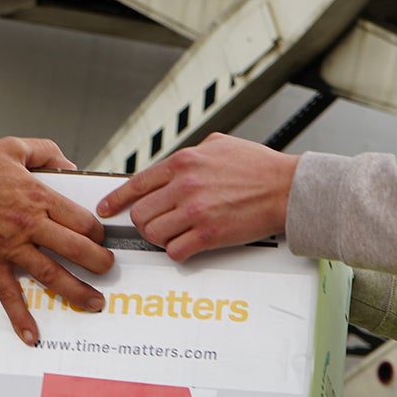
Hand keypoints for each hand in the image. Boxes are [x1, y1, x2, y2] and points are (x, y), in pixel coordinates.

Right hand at [0, 138, 112, 345]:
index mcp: (37, 196)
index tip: (101, 237)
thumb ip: (46, 152)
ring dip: (76, 292)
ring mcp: (10, 247)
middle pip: (76, 248)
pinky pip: (8, 294)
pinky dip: (20, 317)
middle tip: (108, 269)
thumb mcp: (12, 147)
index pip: (82, 220)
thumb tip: (69, 165)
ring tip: (94, 302)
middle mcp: (28, 224)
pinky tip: (32, 334)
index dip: (98, 231)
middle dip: (99, 263)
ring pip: (51, 274)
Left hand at [95, 134, 299, 261]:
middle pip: (140, 213)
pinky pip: (175, 251)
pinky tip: (187, 246)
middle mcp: (185, 185)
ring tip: (173, 235)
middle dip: (143, 222)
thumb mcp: (219, 145)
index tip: (107, 209)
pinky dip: (177, 251)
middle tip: (154, 224)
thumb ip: (193, 153)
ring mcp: (195, 211)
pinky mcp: (209, 234)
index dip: (116, 199)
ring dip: (159, 238)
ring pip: (152, 234)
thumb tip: (176, 164)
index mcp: (183, 162)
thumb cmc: (260, 167)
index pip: (136, 184)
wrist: (288, 188)